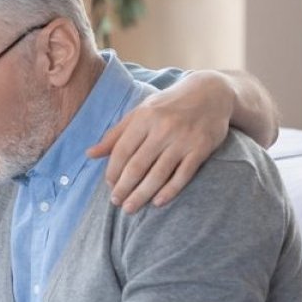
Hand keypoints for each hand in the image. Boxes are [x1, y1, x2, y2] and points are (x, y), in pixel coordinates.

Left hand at [87, 70, 233, 212]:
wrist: (211, 93)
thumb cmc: (169, 105)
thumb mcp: (141, 112)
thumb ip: (116, 134)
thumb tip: (90, 154)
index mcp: (144, 118)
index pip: (122, 151)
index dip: (112, 171)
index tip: (109, 185)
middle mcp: (163, 128)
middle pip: (137, 166)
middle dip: (124, 188)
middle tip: (116, 203)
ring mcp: (183, 140)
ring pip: (158, 174)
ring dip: (142, 195)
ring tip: (130, 208)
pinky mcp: (200, 149)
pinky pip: (182, 175)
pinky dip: (169, 191)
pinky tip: (157, 202)